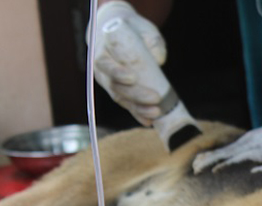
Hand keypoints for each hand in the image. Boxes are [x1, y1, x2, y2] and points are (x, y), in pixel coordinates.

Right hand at [91, 1, 167, 125]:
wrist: (117, 31)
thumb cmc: (132, 30)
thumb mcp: (143, 28)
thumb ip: (152, 40)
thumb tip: (159, 60)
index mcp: (102, 50)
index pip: (105, 63)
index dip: (117, 72)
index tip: (132, 78)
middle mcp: (101, 69)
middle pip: (115, 85)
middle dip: (135, 95)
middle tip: (156, 99)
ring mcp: (108, 82)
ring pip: (120, 98)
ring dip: (138, 108)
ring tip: (156, 113)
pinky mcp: (117, 92)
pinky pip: (126, 104)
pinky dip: (137, 114)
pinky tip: (149, 122)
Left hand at [192, 107, 261, 173]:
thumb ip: (259, 147)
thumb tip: (237, 159)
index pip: (233, 147)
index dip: (214, 156)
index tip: (196, 166)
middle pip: (237, 151)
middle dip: (216, 160)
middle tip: (197, 170)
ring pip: (252, 156)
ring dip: (233, 164)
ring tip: (215, 173)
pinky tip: (251, 176)